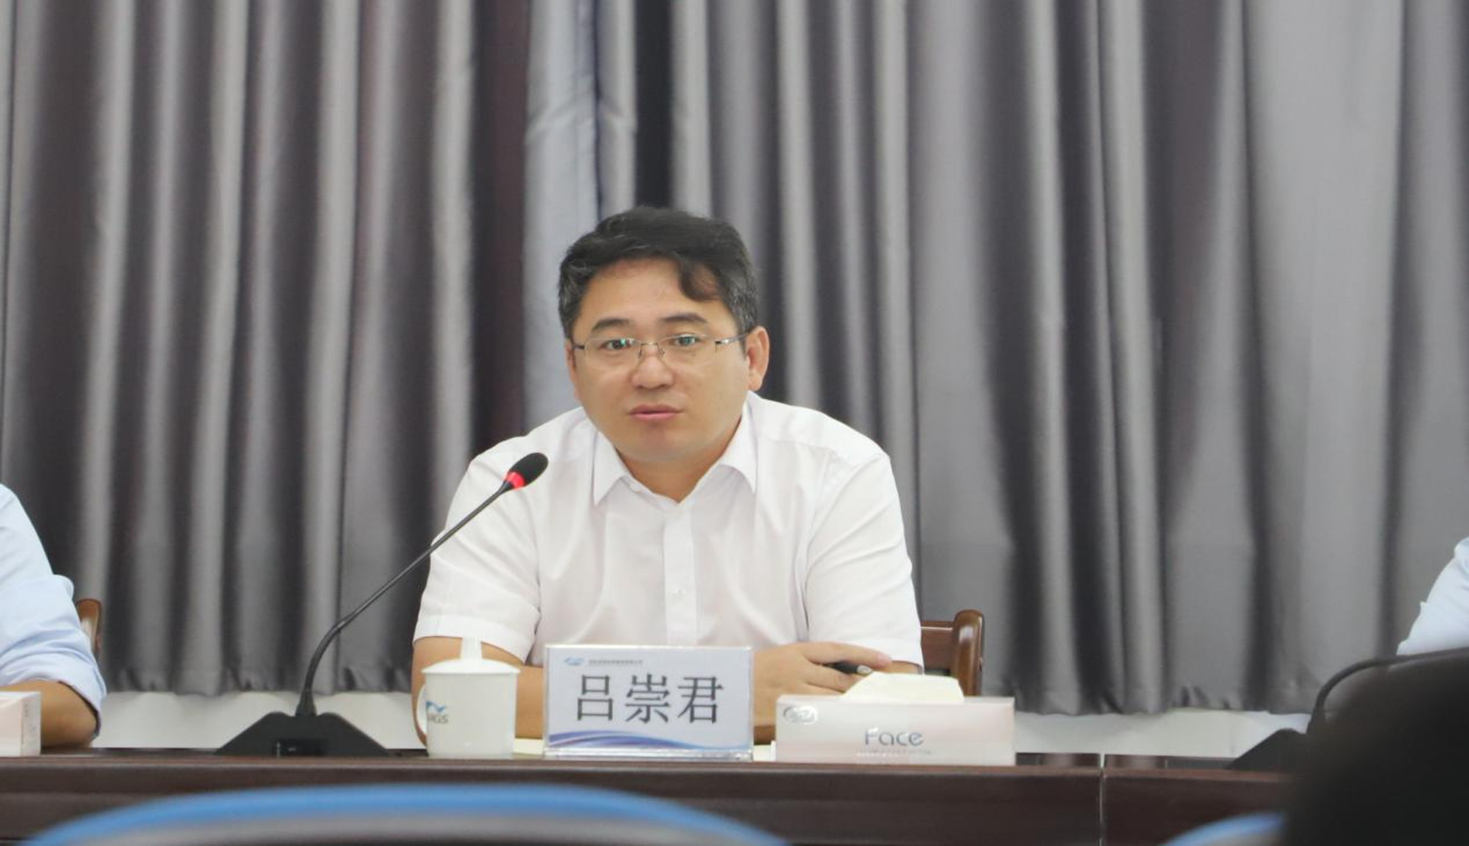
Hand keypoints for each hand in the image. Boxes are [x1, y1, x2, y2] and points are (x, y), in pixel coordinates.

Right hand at [752, 642, 892, 729]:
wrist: (725, 689)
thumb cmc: (752, 673)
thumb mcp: (779, 658)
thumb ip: (807, 664)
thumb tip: (840, 672)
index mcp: (795, 651)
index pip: (838, 650)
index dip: (864, 654)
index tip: (886, 660)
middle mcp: (797, 669)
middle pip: (841, 677)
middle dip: (864, 685)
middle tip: (884, 690)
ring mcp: (793, 691)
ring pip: (834, 697)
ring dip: (852, 703)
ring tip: (871, 706)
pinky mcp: (788, 712)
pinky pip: (818, 714)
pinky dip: (834, 717)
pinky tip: (846, 720)